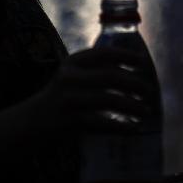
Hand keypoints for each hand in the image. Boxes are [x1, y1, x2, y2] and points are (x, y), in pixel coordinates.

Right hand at [36, 47, 151, 135]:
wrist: (32, 121)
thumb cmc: (61, 96)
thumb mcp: (72, 75)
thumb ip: (95, 68)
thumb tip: (135, 63)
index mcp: (72, 62)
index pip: (103, 53)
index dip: (126, 55)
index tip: (143, 61)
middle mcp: (69, 78)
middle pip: (110, 77)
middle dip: (134, 83)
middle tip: (149, 91)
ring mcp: (69, 100)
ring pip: (109, 100)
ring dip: (132, 106)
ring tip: (146, 110)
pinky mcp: (70, 122)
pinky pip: (102, 124)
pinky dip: (121, 127)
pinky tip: (134, 128)